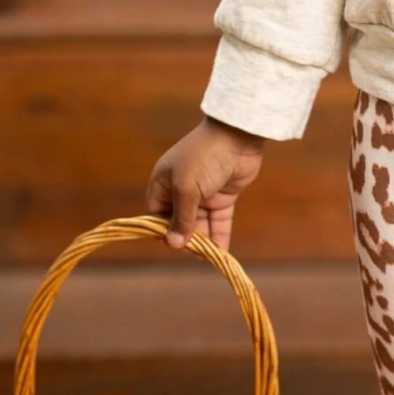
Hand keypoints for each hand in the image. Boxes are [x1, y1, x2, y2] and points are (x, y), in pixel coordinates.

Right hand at [145, 117, 265, 250]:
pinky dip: (219, 236)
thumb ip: (182, 217)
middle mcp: (181, 190)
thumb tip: (174, 244)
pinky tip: (221, 253)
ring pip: (200, 224)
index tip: (172, 243)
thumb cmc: (204, 158)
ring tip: (207, 257)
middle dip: (185, 238)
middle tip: (194, 252)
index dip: (162, 230)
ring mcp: (203, 194)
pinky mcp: (223, 197)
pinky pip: (218, 221)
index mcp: (163, 183)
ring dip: (203, 241)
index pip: (156, 213)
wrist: (238, 138)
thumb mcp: (187, 188)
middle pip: (179, 222)